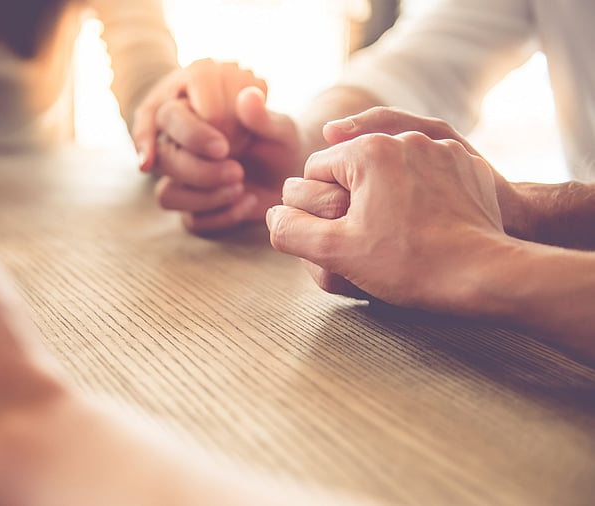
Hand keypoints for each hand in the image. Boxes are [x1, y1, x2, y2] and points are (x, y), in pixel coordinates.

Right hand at [132, 60, 298, 232]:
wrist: (289, 176)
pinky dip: (221, 217)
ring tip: (240, 186)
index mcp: (189, 107)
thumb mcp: (280, 127)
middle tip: (237, 171)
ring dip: (205, 197)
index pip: (169, 116)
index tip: (226, 145)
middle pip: (163, 157)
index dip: (194, 135)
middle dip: (199, 170)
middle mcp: (176, 141)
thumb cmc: (279, 142)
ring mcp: (180, 177)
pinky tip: (248, 202)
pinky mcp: (192, 208)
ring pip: (166, 195)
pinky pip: (189, 221)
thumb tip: (248, 97)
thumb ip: (263, 116)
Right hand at [267, 107, 504, 312]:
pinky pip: (425, 174)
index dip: (316, 208)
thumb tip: (272, 215)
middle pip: (353, 169)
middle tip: (367, 241)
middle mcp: (403, 139)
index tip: (338, 235)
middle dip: (352, 202)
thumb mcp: (335, 253)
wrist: (483, 274)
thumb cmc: (408, 263)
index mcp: (366, 151)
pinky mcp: (466, 165)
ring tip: (397, 235)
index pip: (316, 171)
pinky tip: (425, 226)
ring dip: (384, 198)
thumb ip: (291, 230)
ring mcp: (439, 150)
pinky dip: (419, 196)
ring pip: (389, 171)